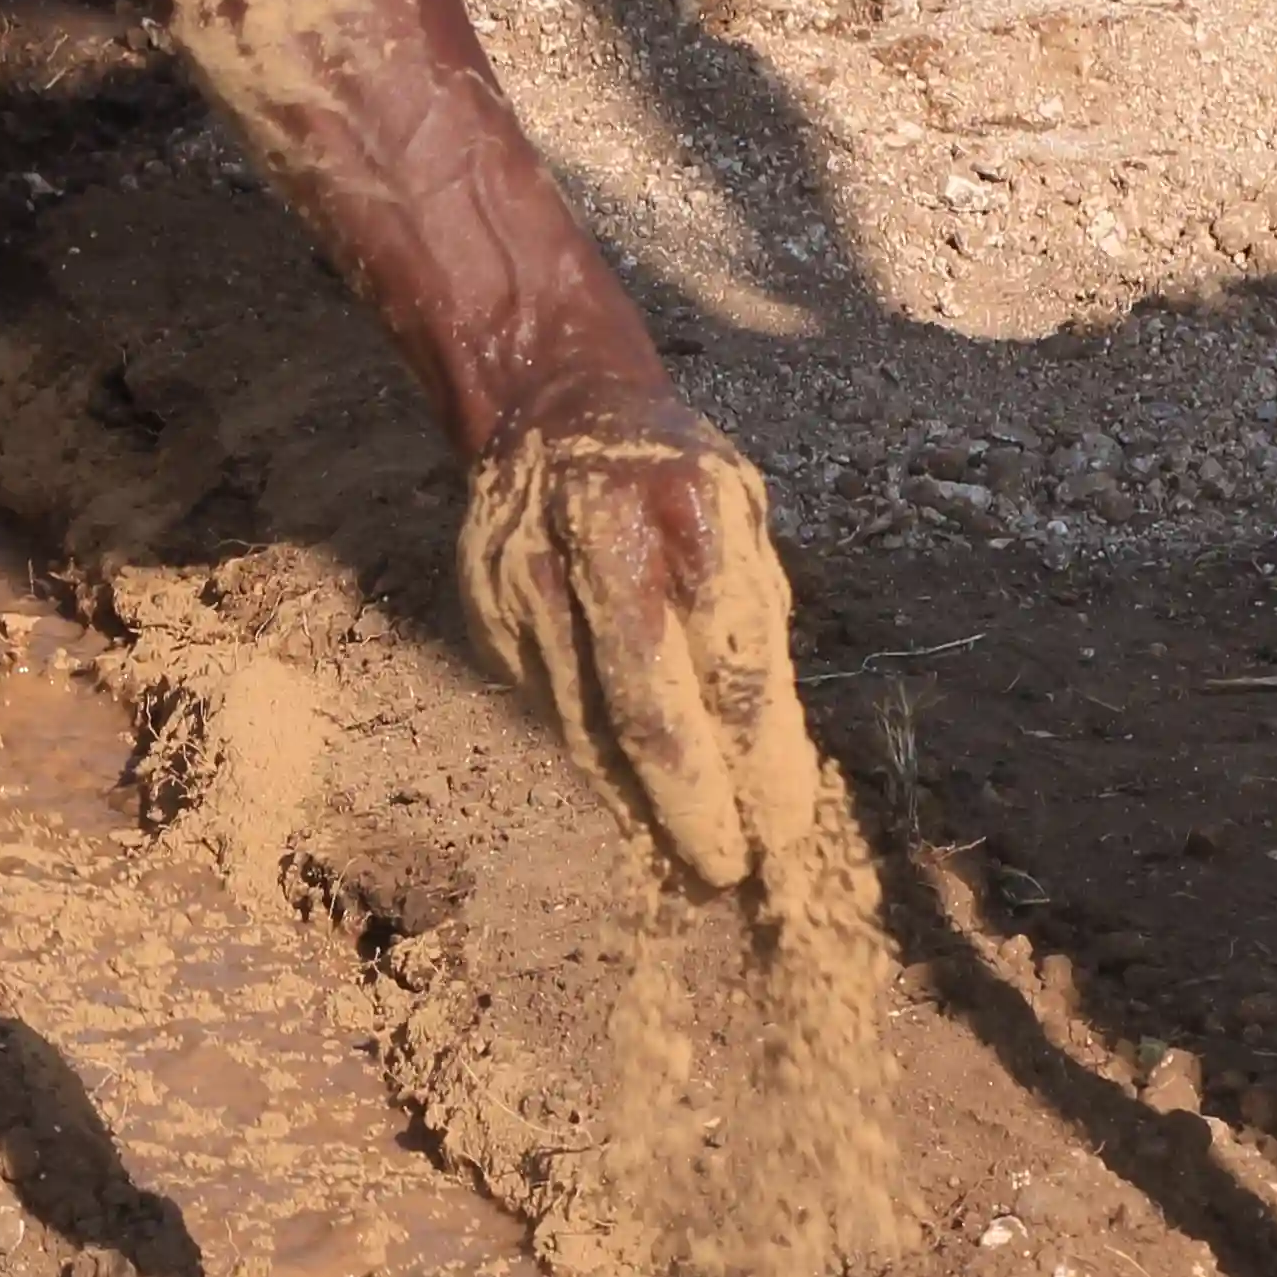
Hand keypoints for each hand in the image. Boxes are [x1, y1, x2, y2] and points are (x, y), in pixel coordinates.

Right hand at [454, 381, 818, 893]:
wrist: (549, 407)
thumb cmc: (675, 476)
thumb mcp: (739, 514)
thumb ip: (751, 616)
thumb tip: (770, 752)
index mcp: (694, 511)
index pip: (735, 661)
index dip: (761, 757)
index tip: (786, 827)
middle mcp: (605, 542)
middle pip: (648, 703)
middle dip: (692, 801)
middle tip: (727, 870)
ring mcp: (535, 579)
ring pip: (586, 721)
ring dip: (637, 801)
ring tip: (683, 859)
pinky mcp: (491, 612)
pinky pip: (550, 708)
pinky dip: (592, 763)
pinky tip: (628, 803)